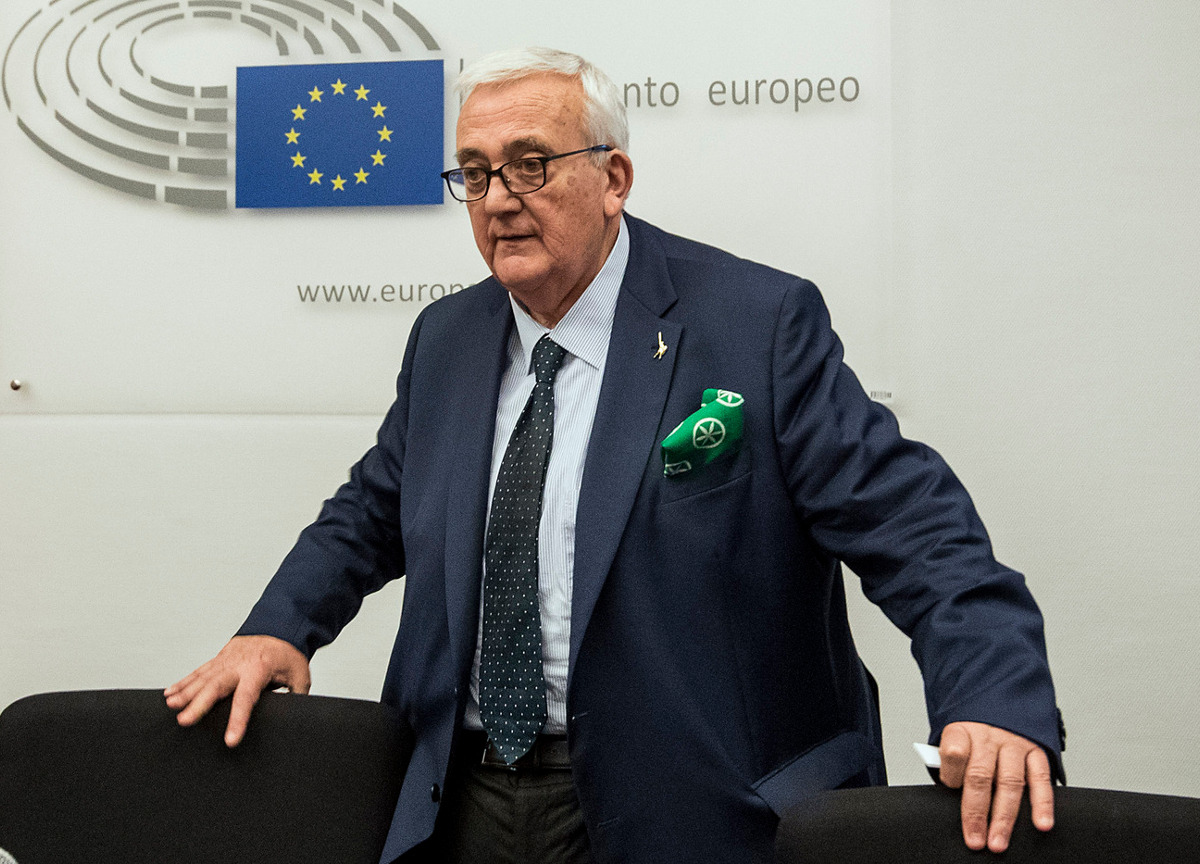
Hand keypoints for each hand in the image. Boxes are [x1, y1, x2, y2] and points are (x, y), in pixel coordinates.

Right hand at [164, 635, 310, 746]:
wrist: (279, 626)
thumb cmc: (289, 653)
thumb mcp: (300, 674)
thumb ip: (296, 696)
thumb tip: (295, 717)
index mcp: (260, 669)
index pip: (247, 698)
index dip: (238, 720)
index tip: (230, 740)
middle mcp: (239, 664)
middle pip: (216, 685)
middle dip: (199, 704)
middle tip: (184, 720)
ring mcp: (226, 660)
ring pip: (203, 677)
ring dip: (185, 692)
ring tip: (171, 705)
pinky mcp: (219, 659)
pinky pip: (199, 671)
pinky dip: (183, 682)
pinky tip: (170, 693)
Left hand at [938, 721, 1053, 852]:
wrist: (997, 703)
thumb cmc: (972, 734)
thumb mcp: (953, 739)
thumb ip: (952, 764)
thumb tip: (954, 793)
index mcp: (961, 732)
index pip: (953, 751)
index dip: (951, 773)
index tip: (951, 788)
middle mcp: (987, 737)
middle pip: (980, 776)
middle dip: (977, 812)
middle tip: (975, 840)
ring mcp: (1013, 744)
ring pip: (1010, 783)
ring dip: (1005, 817)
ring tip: (999, 841)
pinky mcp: (1036, 751)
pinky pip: (1041, 779)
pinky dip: (1043, 803)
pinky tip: (1041, 823)